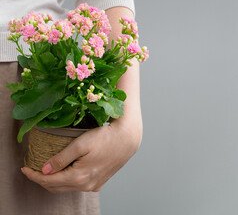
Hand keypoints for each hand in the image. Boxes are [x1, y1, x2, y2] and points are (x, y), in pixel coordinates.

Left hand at [21, 120, 141, 192]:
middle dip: (42, 180)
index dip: (33, 176)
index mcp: (79, 176)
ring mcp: (94, 185)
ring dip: (54, 181)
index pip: (49, 181)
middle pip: (56, 187)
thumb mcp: (80, 144)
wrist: (127, 138)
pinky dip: (67, 181)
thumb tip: (44, 170)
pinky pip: (78, 186)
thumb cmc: (105, 137)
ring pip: (67, 188)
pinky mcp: (100, 182)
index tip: (23, 168)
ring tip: (47, 170)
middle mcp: (86, 185)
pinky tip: (66, 171)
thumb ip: (61, 158)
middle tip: (32, 169)